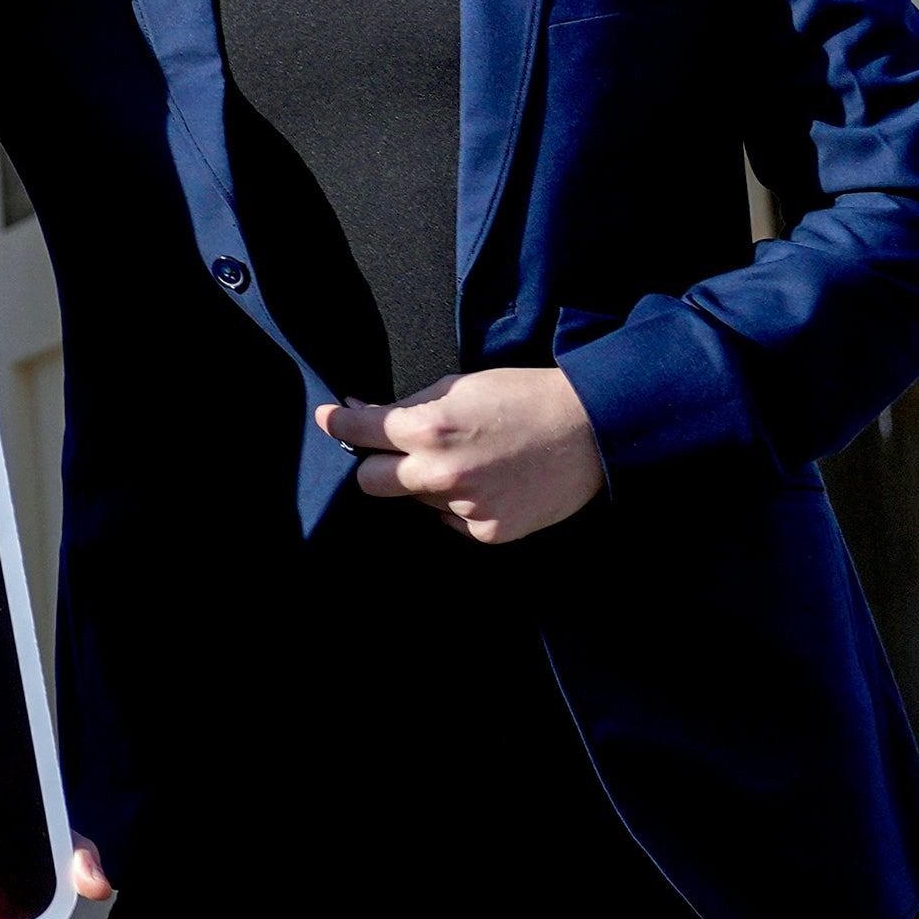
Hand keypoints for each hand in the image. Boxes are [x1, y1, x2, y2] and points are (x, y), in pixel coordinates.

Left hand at [329, 367, 603, 542]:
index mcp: (428, 428)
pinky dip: (459, 504)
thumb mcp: (458, 387)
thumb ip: (406, 406)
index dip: (337, 423)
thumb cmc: (522, 398)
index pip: (357, 432)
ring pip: (416, 500)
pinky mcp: (490, 531)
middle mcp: (441, 472)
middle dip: (375, 463)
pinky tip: (488, 482)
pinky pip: (451, 521)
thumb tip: (360, 412)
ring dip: (426, 482)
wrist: (589, 429)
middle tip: (397, 449)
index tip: (329, 419)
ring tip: (468, 459)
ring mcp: (466, 506)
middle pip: (369, 482)